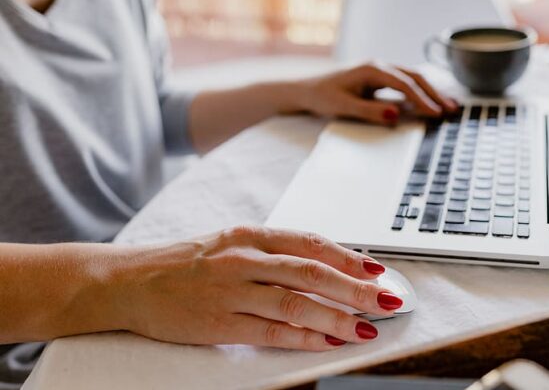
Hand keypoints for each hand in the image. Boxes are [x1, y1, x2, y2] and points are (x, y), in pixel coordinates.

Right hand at [112, 227, 400, 349]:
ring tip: (367, 327)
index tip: (377, 269)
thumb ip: (273, 252)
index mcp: (250, 235)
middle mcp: (244, 259)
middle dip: (355, 287)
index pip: (310, 243)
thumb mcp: (231, 244)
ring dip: (337, 317)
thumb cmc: (186, 262)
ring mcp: (232, 291)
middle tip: (387, 299)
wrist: (131, 281)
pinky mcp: (220, 323)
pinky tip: (328, 342)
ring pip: (296, 303)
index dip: (348, 256)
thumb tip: (324, 263)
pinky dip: (304, 337)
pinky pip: (271, 331)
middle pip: (311, 272)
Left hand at [295, 63, 458, 124]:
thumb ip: (370, 111)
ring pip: (413, 79)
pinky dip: (421, 93)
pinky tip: (432, 103)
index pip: (404, 84)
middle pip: (415, 77)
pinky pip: (405, 85)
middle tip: (453, 109)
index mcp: (372, 69)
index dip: (422, 99)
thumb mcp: (343, 107)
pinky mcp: (379, 80)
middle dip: (435, 93)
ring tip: (451, 106)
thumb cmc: (322, 97)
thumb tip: (396, 115)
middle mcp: (379, 66)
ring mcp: (380, 72)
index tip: (436, 114)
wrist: (305, 91)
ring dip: (432, 92)